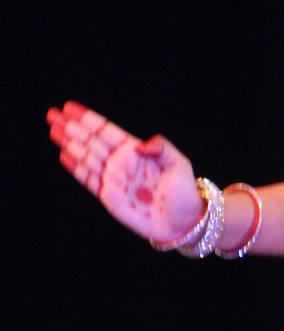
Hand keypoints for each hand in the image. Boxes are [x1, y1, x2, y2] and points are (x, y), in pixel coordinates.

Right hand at [46, 102, 203, 245]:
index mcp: (135, 151)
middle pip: (91, 141)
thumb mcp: (180, 164)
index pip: (106, 130)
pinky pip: (89, 181)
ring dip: (69, 144)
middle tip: (52, 114)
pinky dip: (76, 169)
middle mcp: (120, 162)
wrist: (183, 223)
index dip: (87, 119)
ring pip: (86, 158)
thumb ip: (162, 147)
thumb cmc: (184, 192)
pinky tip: (64, 156)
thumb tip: (138, 145)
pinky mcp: (109, 197)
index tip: (69, 107)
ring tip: (54, 130)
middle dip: (71, 127)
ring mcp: (113, 179)